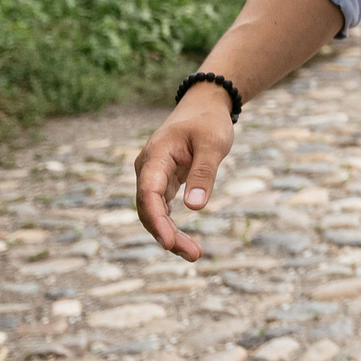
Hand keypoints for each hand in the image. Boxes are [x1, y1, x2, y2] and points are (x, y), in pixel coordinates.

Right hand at [133, 84, 232, 261]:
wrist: (204, 106)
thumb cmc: (209, 122)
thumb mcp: (213, 143)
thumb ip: (204, 173)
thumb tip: (195, 207)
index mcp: (156, 156)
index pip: (149, 193)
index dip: (157, 219)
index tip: (169, 242)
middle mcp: (148, 168)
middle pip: (149, 208)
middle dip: (167, 234)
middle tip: (193, 255)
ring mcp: (153, 176)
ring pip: (155, 212)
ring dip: (170, 234)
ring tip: (194, 254)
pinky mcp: (162, 182)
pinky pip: (162, 208)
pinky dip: (172, 225)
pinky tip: (184, 242)